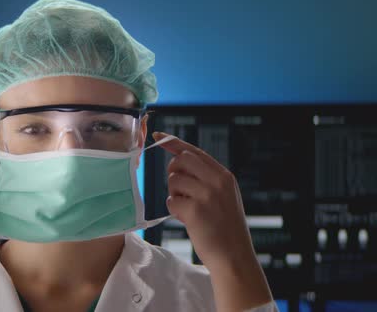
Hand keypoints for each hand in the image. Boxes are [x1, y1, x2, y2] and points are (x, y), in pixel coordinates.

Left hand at [153, 131, 271, 310]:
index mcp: (224, 176)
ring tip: (188, 208)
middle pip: (181, 161)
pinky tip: (187, 219)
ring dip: (174, 194)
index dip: (174, 143)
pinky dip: (174, 210)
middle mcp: (217, 181)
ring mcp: (207, 195)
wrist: (234, 256)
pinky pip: (171, 201)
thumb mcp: (224, 196)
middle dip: (173, 172)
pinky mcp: (195, 210)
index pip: (195, 151)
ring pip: (173, 180)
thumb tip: (179, 161)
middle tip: (180, 191)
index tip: (158, 136)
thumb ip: (207, 178)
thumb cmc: (224, 227)